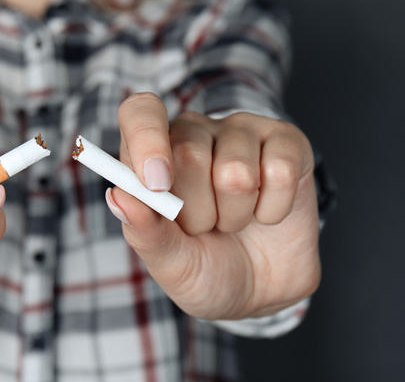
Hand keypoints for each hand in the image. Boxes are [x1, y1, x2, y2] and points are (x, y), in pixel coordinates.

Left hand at [109, 93, 320, 319]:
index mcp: (151, 151)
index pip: (140, 112)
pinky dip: (273, 210)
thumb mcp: (168, 263)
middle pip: (187, 151)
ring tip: (233, 222)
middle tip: (202, 228)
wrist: (259, 291)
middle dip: (195, 211)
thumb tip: (118, 197)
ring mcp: (242, 132)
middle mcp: (194, 132)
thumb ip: (143, 231)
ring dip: (235, 215)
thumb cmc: (203, 267)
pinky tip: (267, 214)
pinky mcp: (286, 142)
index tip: (157, 184)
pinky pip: (279, 171)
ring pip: (235, 170)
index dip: (146, 139)